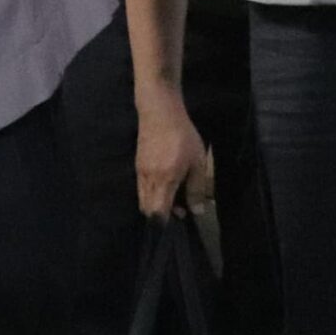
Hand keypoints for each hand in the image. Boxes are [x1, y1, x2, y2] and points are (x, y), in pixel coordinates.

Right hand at [134, 89, 211, 217]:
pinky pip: (141, 187)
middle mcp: (147, 179)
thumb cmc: (183, 137)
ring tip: (176, 196)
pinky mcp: (137, 164)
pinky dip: (151, 193)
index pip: (156, 211)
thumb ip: (196, 189)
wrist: (160, 112)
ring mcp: (139, 171)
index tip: (178, 221)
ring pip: (143, 198)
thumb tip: (196, 211)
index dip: (164, 222)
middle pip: (147, 208)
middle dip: (161, 214)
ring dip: (156, 203)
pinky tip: (166, 184)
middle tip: (182, 209)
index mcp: (163, 180)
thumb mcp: (197, 163)